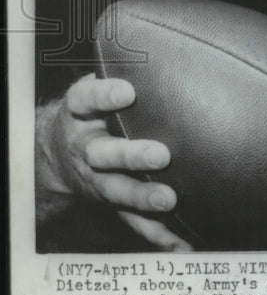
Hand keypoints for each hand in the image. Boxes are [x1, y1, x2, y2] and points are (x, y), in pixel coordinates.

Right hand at [36, 74, 191, 251]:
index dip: (104, 95)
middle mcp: (86, 148)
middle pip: (104, 153)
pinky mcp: (110, 204)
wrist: (55, 155)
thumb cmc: (91, 112)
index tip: (127, 91)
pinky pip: (134, 222)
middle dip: (131, 155)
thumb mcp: (93, 89)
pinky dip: (158, 235)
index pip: (87, 100)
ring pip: (116, 190)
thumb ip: (117, 74)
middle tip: (161, 154)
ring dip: (142, 196)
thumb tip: (166, 49)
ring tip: (169, 199)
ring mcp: (96, 179)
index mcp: (79, 114)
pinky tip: (182, 245)